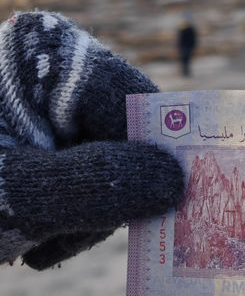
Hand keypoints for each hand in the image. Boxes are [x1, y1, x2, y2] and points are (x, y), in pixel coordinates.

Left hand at [0, 11, 183, 268]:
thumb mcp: (11, 194)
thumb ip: (98, 184)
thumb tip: (177, 180)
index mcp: (43, 53)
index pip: (128, 96)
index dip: (147, 151)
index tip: (159, 206)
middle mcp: (49, 66)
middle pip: (121, 130)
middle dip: (104, 192)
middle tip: (58, 237)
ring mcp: (42, 101)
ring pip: (105, 157)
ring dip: (82, 211)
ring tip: (33, 242)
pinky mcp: (36, 133)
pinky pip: (81, 169)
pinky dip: (66, 210)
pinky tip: (30, 230)